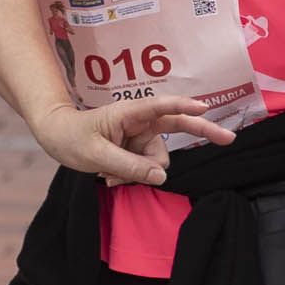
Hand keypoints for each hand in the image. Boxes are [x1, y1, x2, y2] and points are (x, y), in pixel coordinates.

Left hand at [28, 92, 228, 187]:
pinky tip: (110, 176)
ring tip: (108, 175)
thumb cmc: (71, 137)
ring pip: (158, 160)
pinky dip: (131, 176)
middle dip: (201, 133)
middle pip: (178, 127)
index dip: (184, 106)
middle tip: (229, 139)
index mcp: (130, 113)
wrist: (56, 137)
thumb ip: (128, 166)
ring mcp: (140, 137)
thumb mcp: (96, 155)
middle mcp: (140, 123)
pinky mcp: (136, 150)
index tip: (205, 107)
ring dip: (139, 172)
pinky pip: (146, 169)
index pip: (162, 107)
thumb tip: (161, 177)